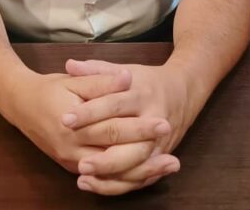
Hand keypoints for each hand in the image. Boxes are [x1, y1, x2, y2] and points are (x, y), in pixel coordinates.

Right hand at [6, 68, 165, 174]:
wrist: (21, 105)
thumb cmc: (50, 89)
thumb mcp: (73, 81)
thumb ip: (101, 81)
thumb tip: (127, 77)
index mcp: (73, 126)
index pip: (113, 130)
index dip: (140, 128)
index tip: (163, 122)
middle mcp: (73, 151)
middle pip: (116, 156)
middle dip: (147, 153)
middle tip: (173, 147)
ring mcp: (73, 163)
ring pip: (113, 175)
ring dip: (142, 172)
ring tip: (169, 165)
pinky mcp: (75, 168)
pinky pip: (105, 180)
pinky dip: (127, 178)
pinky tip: (147, 173)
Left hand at [62, 58, 190, 194]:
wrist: (183, 93)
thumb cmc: (146, 81)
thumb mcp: (124, 69)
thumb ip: (96, 69)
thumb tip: (69, 64)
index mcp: (141, 94)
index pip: (113, 105)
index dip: (90, 112)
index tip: (66, 119)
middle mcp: (153, 120)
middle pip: (129, 142)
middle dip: (104, 156)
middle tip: (79, 164)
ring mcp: (159, 143)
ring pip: (136, 165)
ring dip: (110, 176)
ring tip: (83, 179)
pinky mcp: (160, 158)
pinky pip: (141, 178)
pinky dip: (120, 185)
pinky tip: (97, 185)